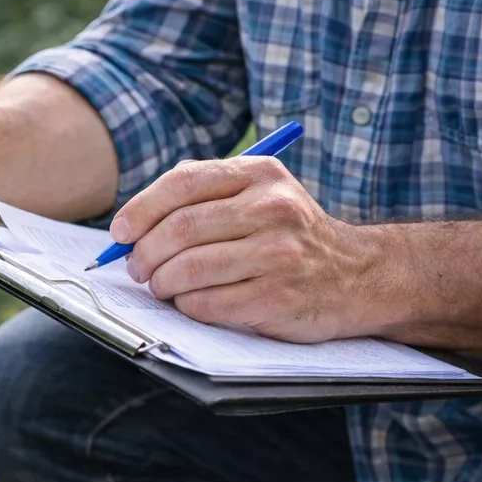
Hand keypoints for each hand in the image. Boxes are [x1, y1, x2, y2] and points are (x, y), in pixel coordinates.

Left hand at [114, 157, 382, 341]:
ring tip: (161, 287)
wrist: (360, 276)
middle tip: (137, 268)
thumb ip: (203, 197)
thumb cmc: (291, 237)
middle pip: (179, 229)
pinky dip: (187, 306)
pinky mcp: (278, 296)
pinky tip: (191, 303)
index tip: (120, 233)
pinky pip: (207, 303)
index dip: (140, 210)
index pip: (181, 183)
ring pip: (188, 269)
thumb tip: (130, 225)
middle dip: (145, 253)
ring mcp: (278, 254)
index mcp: (260, 175)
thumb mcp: (260, 196)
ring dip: (162, 283)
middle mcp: (272, 208)